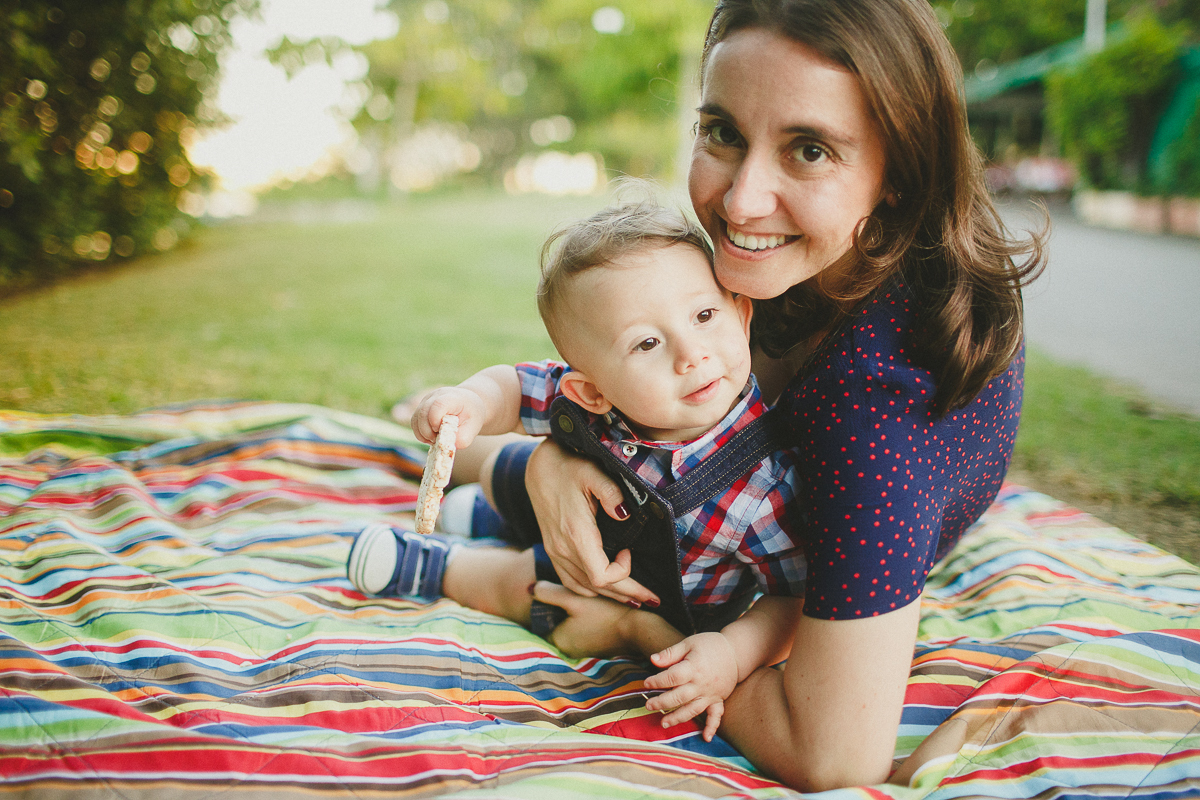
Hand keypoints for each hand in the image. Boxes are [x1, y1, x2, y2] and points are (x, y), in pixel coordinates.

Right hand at [410, 387, 485, 448]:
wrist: (467, 404)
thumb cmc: (471, 415)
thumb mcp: (474, 427)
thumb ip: (463, 438)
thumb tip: (446, 446)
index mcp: (451, 397)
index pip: (437, 405)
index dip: (435, 420)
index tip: (441, 430)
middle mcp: (435, 396)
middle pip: (422, 413)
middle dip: (428, 432)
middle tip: (438, 440)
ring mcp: (425, 401)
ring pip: (415, 419)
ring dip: (423, 434)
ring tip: (436, 439)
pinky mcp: (420, 409)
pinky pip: (414, 423)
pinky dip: (420, 434)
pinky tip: (431, 437)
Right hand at [524, 439, 658, 605]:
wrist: (539, 467)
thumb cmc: (569, 466)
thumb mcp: (592, 471)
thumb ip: (610, 492)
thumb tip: (624, 513)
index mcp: (576, 533)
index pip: (602, 575)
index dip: (623, 573)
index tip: (631, 551)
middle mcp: (563, 549)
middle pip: (597, 587)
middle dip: (628, 593)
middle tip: (653, 598)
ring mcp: (555, 552)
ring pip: (583, 588)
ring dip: (610, 595)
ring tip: (634, 597)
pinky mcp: (553, 550)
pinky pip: (570, 582)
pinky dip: (590, 590)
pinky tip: (605, 589)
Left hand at [532, 581, 641, 657]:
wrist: (637, 629)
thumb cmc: (605, 613)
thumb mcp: (574, 599)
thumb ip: (549, 593)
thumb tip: (530, 588)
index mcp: (558, 640)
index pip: (542, 621)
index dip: (549, 605)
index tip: (560, 593)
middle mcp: (568, 650)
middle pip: (557, 623)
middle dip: (562, 609)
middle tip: (575, 594)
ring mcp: (583, 651)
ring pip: (571, 627)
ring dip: (576, 615)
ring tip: (588, 601)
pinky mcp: (597, 649)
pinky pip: (585, 632)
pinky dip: (587, 622)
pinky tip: (598, 611)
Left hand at [644, 632, 738, 741]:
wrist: (737, 651)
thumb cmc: (710, 645)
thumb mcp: (689, 643)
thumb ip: (670, 653)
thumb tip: (652, 660)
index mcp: (693, 667)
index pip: (672, 677)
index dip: (657, 681)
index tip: (646, 683)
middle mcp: (701, 683)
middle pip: (679, 697)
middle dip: (662, 703)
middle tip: (649, 706)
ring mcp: (711, 693)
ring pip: (693, 709)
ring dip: (678, 718)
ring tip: (663, 723)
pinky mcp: (719, 699)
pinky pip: (716, 715)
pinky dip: (712, 727)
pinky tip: (706, 738)